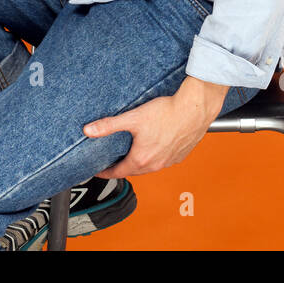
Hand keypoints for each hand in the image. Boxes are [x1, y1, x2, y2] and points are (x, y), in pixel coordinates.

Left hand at [82, 77, 228, 179]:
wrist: (195, 109)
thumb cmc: (167, 112)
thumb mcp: (132, 118)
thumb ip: (108, 126)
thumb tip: (88, 131)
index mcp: (141, 159)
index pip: (118, 172)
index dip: (106, 172)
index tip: (99, 171)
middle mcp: (156, 164)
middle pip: (133, 170)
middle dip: (122, 167)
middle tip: (112, 161)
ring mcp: (169, 161)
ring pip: (149, 166)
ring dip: (139, 162)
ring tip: (132, 153)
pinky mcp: (180, 155)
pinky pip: (163, 161)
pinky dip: (155, 157)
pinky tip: (154, 145)